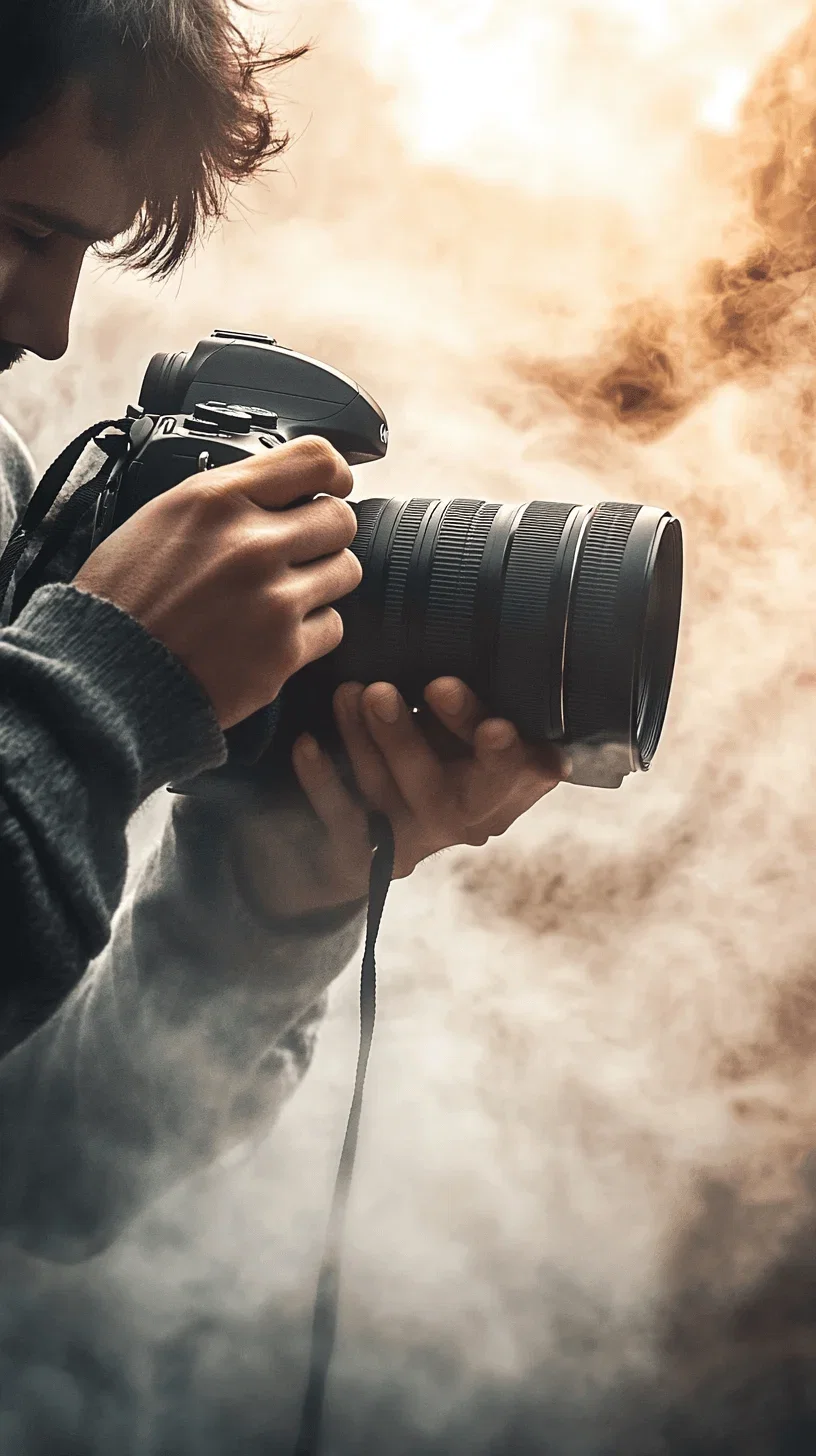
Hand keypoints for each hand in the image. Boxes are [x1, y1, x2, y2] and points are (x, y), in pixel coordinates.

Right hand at [74, 437, 360, 729]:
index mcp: (217, 499)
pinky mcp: (284, 651)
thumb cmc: (125, 600)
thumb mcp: (164, 516)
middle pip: (340, 520)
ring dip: (321, 583)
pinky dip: (310, 633)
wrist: (106, 675)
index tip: (333, 488)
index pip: (317, 459)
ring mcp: (273, 599)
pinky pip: (333, 626)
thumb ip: (229, 497)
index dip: (334, 474)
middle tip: (295, 555)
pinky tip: (271, 635)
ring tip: (280, 597)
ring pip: (345, 572)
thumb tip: (285, 489)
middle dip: (322, 536)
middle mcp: (251, 543)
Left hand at [235, 678, 560, 917]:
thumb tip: (477, 605)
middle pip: (446, 792)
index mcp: (510, 782)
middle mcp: (467, 816)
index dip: (503, 755)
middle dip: (413, 742)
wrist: (391, 822)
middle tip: (383, 692)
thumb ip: (479, 686)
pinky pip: (341, 818)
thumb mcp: (476, 715)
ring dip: (364, 741)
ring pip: (387, 792)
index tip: (494, 727)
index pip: (512, 769)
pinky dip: (323, 780)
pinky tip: (307, 742)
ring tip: (346, 693)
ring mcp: (415, 836)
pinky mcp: (365, 854)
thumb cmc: (450, 740)